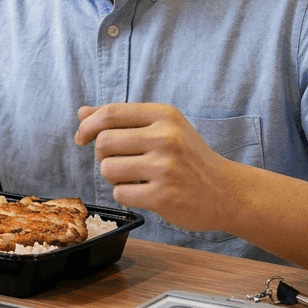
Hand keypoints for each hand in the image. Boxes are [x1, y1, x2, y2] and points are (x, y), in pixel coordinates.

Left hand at [74, 103, 236, 232]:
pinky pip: (120, 194)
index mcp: (164, 115)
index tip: (81, 137)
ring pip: (107, 169)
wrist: (226, 192)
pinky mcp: (163, 196)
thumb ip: (122, 119)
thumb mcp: (164, 127)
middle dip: (102, 154)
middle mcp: (165, 137)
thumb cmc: (189, 157)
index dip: (87, 125)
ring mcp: (165, 167)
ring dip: (113, 177)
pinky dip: (125, 195)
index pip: (110, 113)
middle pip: (103, 142)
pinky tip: (144, 192)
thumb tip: (82, 112)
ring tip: (134, 177)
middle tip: (119, 160)